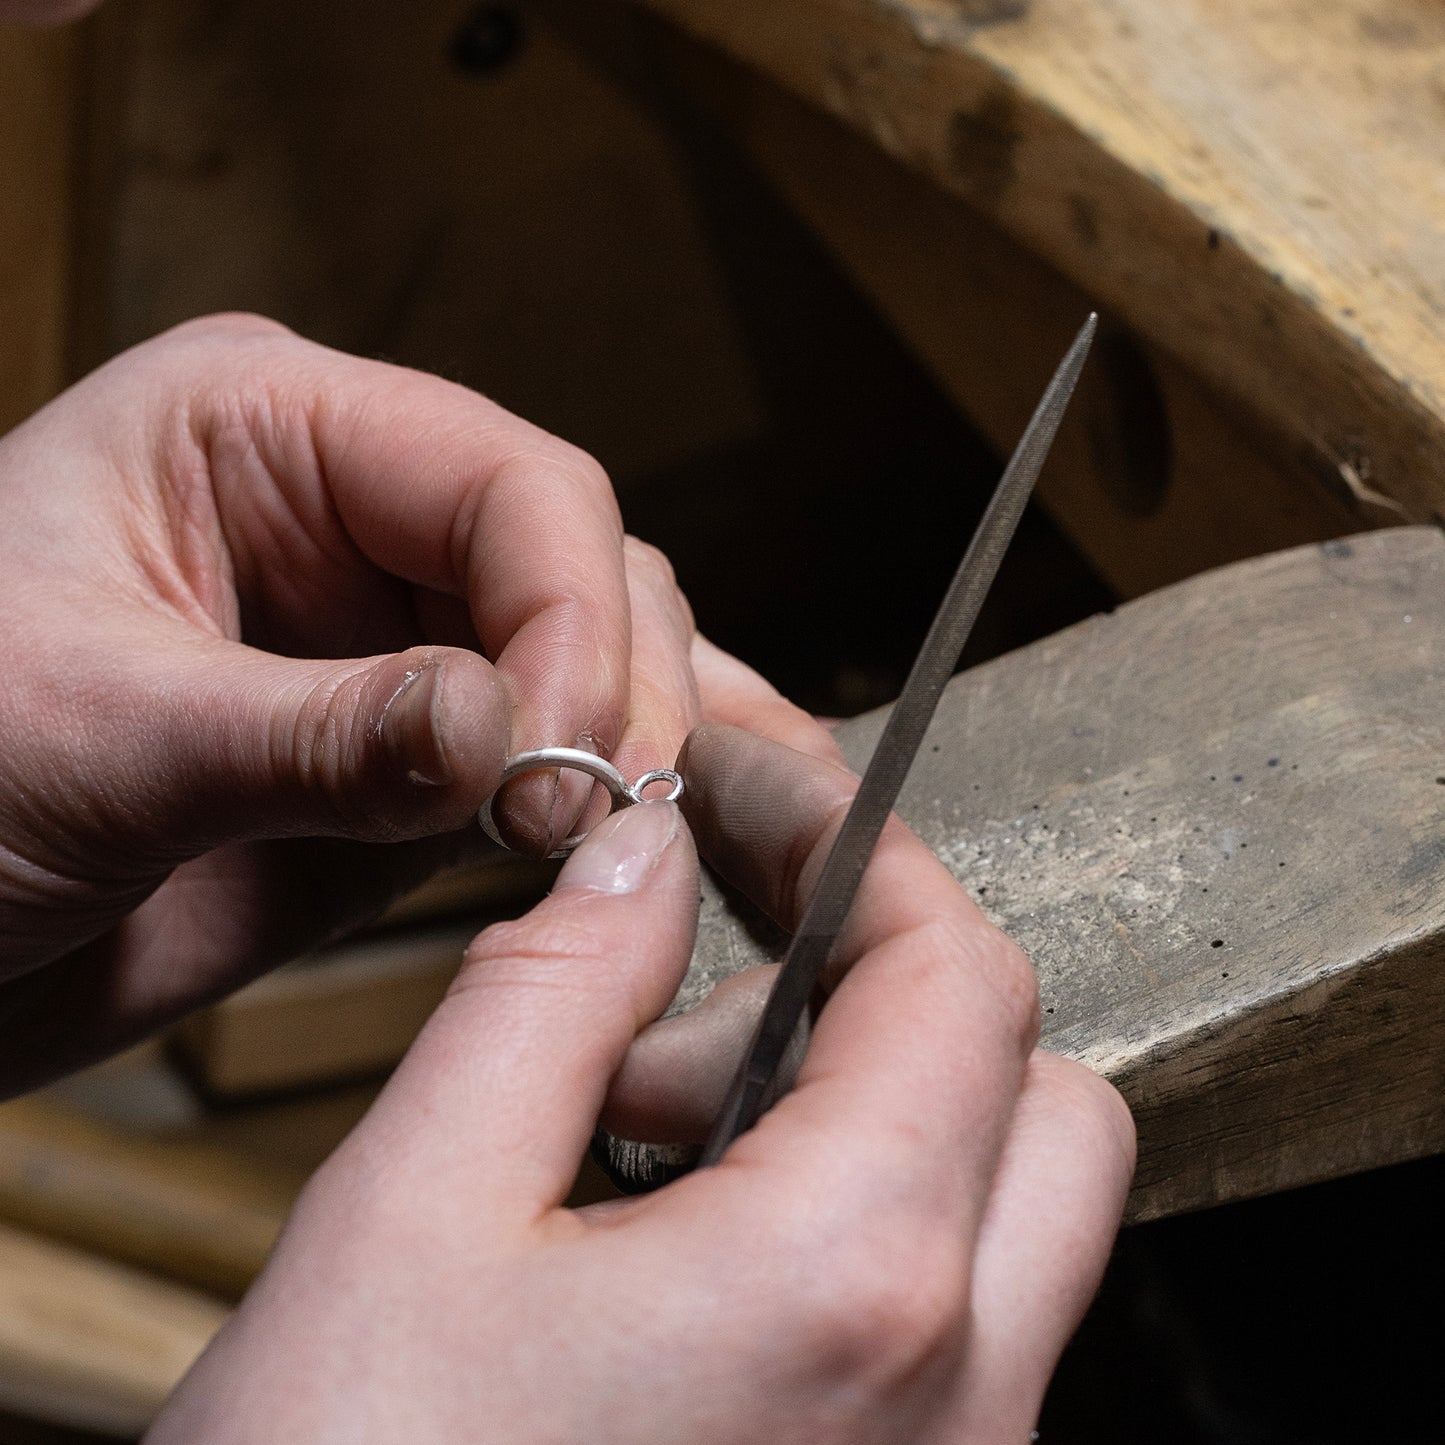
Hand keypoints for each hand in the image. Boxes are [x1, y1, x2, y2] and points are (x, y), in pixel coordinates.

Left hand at [0, 314, 699, 1088]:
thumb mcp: (94, 740)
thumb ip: (318, 736)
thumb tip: (511, 737)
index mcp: (265, 432)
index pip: (504, 483)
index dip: (567, 613)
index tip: (563, 758)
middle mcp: (352, 519)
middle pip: (577, 559)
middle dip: (613, 681)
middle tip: (603, 813)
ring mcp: (392, 642)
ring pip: (593, 649)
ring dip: (640, 732)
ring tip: (647, 829)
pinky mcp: (411, 759)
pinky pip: (555, 752)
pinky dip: (626, 785)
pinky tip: (710, 813)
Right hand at [152, 725, 1134, 1443]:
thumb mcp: (413, 1207)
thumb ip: (555, 985)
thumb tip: (645, 850)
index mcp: (852, 1284)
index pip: (958, 975)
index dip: (858, 847)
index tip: (765, 799)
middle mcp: (956, 1402)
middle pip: (1036, 1088)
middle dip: (884, 991)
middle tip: (702, 996)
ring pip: (1008, 1208)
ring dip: (861, 1114)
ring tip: (643, 1147)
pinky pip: (954, 1321)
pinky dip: (852, 1227)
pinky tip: (675, 1250)